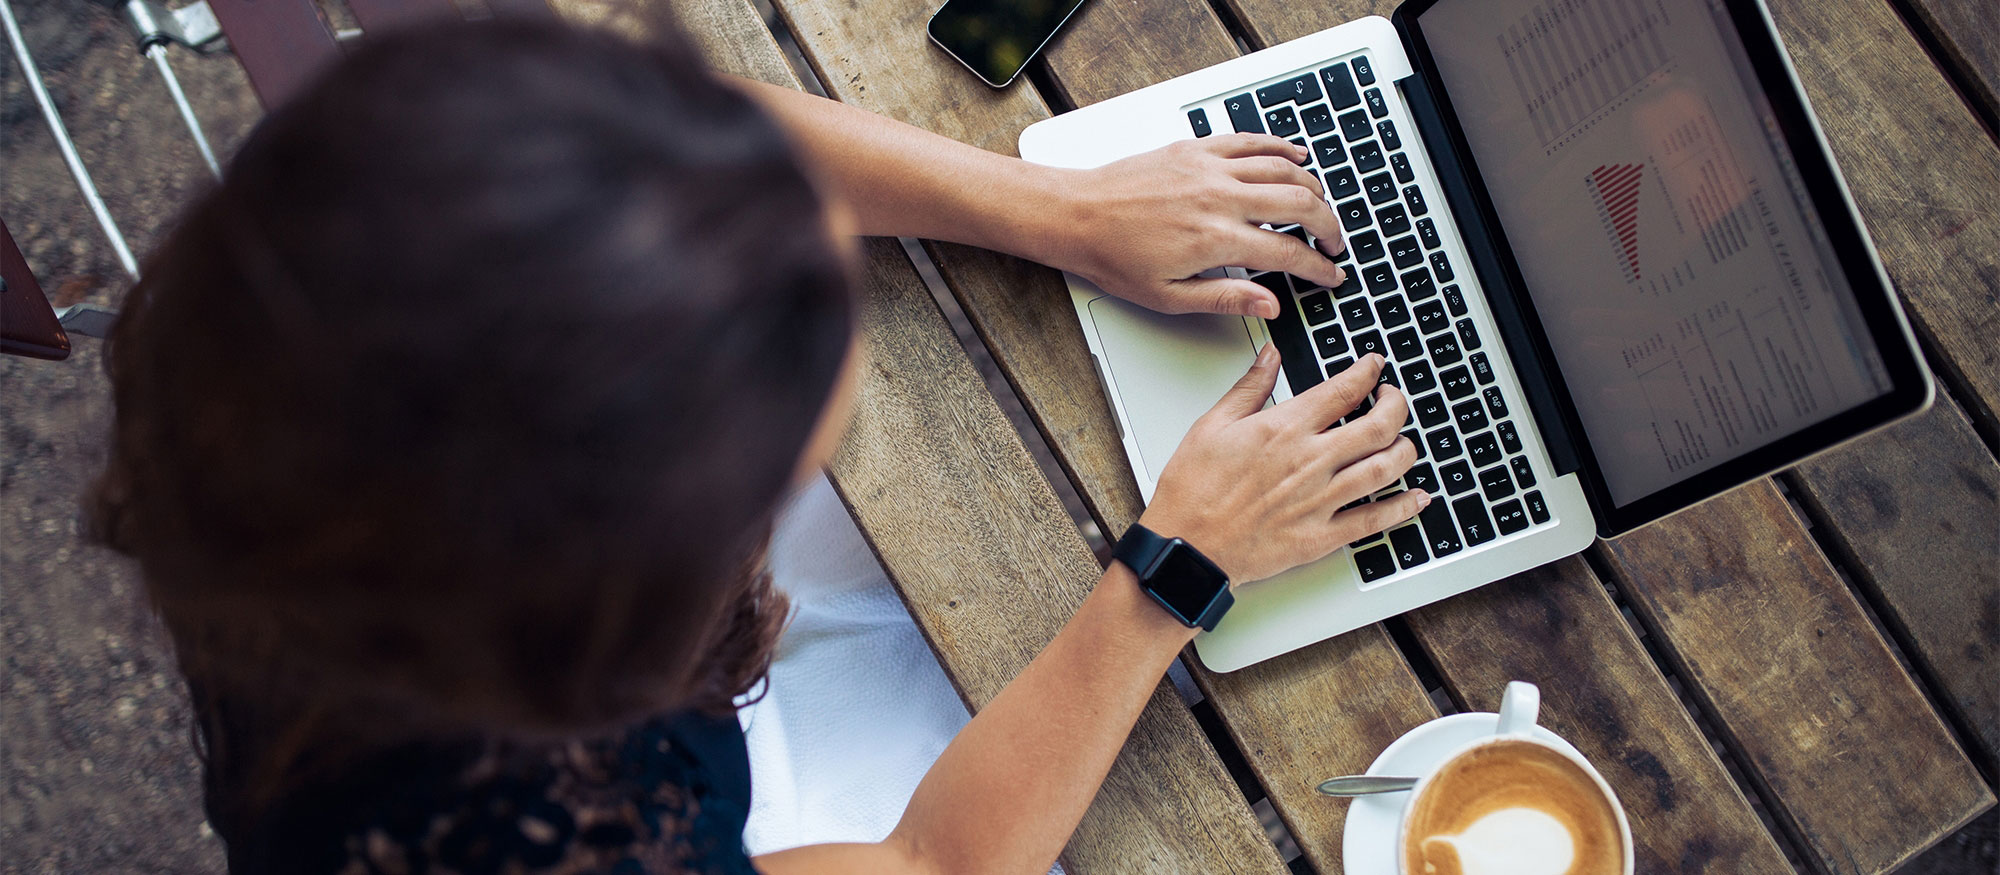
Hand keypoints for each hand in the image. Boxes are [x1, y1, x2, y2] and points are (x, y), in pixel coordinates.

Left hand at [1041, 134, 1347, 318]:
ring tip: (1320, 208)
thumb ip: (1226, 298)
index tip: (1331, 276)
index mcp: (1215, 239)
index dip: (1319, 267)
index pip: (1288, 252)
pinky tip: (1297, 158)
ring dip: (1312, 189)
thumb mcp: (1169, 296)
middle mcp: (1219, 197)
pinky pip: (1252, 141)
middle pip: (1300, 204)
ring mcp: (1209, 167)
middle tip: (1334, 244)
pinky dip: (1282, 148)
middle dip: (1329, 226)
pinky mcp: (1197, 148)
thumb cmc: (1114, 257)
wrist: (1077, 215)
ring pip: (1284, 169)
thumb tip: (1271, 305)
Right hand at [1137, 349, 1427, 582]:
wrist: (1187, 548)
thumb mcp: (1211, 426)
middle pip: (1379, 425)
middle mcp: (1310, 460)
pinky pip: (1375, 520)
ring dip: (1406, 449)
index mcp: (1284, 428)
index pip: (1344, 390)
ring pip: (1386, 468)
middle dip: (1397, 405)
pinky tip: (1416, 498)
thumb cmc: (1192, 491)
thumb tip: (1269, 357)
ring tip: (1405, 441)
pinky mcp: (1322, 535)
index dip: (1368, 372)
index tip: (1375, 366)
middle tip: (1395, 398)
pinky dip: (1403, 508)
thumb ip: (1248, 388)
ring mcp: (1321, 499)